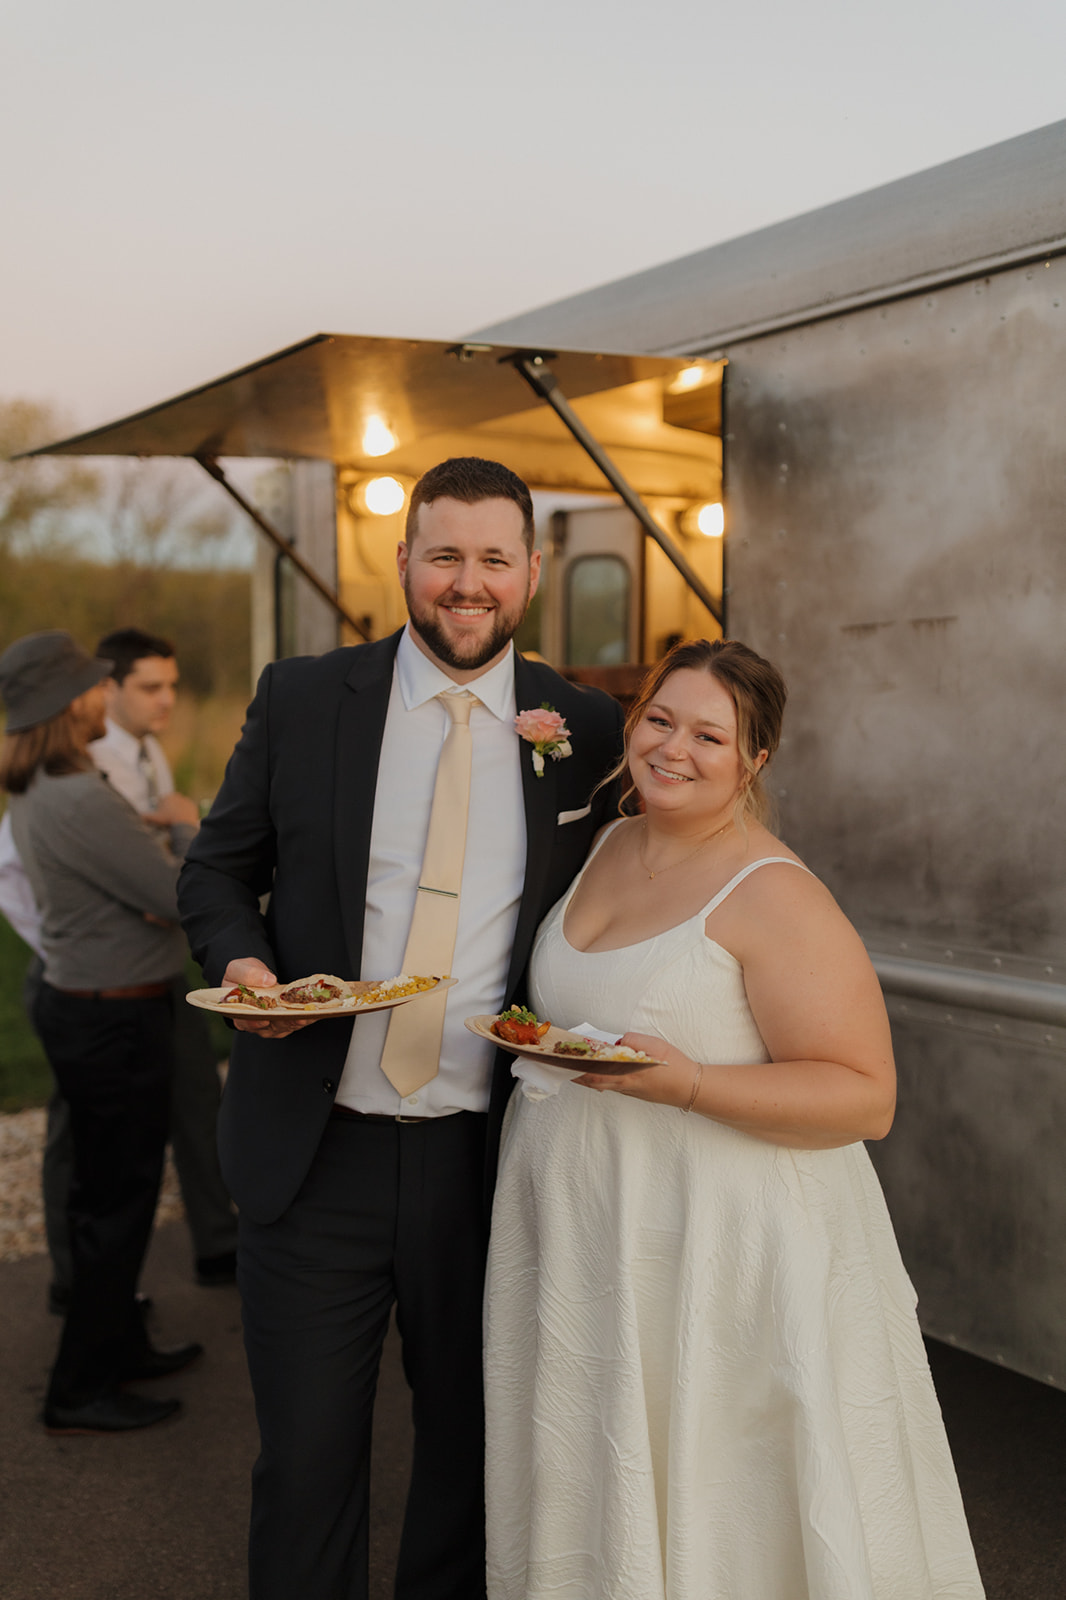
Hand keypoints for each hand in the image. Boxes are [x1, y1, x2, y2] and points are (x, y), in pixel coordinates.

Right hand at [143, 792, 199, 827]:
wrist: (184, 824)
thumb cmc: (168, 820)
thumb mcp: (155, 819)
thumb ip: (146, 817)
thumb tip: (140, 817)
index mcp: (167, 797)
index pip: (161, 801)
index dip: (160, 808)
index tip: (161, 815)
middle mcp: (177, 796)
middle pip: (170, 802)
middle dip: (169, 809)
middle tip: (168, 818)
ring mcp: (186, 800)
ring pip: (179, 806)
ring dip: (177, 811)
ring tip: (175, 820)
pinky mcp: (193, 806)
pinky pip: (188, 809)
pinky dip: (185, 814)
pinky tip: (183, 820)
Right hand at [221, 957, 315, 1037]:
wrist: (254, 975)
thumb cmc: (242, 974)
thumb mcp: (238, 968)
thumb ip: (249, 974)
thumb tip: (268, 980)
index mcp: (239, 1013)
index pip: (245, 1022)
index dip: (254, 1023)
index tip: (264, 1019)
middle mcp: (256, 1022)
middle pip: (270, 1027)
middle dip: (284, 1022)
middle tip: (297, 1018)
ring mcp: (271, 1023)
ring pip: (285, 1026)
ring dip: (298, 1021)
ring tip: (309, 1014)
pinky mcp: (285, 1020)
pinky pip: (295, 1021)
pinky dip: (305, 1017)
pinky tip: (314, 1011)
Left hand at [573, 1032, 694, 1109]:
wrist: (690, 1087)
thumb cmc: (673, 1066)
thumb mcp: (653, 1045)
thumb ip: (632, 1041)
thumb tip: (619, 1042)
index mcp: (627, 1074)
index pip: (595, 1073)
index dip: (578, 1069)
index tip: (565, 1063)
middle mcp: (625, 1086)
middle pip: (594, 1083)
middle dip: (577, 1076)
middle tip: (563, 1068)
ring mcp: (630, 1091)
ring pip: (603, 1086)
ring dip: (588, 1079)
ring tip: (575, 1070)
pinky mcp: (636, 1093)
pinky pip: (613, 1086)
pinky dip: (602, 1081)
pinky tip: (598, 1076)